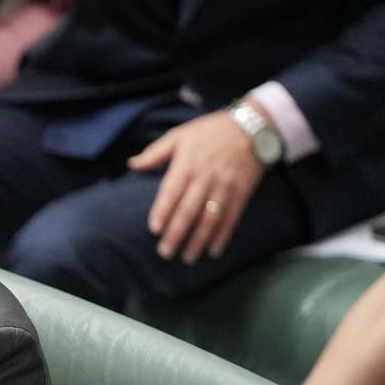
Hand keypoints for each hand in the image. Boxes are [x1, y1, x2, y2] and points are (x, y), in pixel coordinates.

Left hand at [129, 109, 264, 263]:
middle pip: (189, 209)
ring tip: (187, 258)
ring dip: (198, 240)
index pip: (172, 191)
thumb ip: (155, 152)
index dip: (163, 211)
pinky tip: (213, 251)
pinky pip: (231, 217)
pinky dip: (223, 235)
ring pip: (210, 218)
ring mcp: (225, 186)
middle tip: (165, 253)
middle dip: (177, 233)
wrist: (253, 126)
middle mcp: (206, 177)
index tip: (154, 230)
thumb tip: (131, 164)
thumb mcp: (180, 134)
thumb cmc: (210, 131)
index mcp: (187, 164)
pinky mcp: (241, 192)